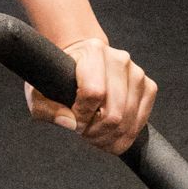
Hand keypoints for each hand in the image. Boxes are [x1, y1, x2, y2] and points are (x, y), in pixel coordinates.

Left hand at [25, 36, 155, 156]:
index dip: (82, 116)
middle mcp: (118, 58)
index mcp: (92, 51)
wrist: (81, 61)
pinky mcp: (148, 86)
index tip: (74, 122)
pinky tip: (112, 134)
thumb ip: (47, 110)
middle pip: (114, 112)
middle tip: (85, 133)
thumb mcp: (39, 92)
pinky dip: (127, 134)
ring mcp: (136, 72)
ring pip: (129, 119)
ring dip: (111, 137)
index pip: (93, 93)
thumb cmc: (59, 77)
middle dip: (97, 132)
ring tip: (96, 135)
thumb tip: (71, 124)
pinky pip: (142, 119)